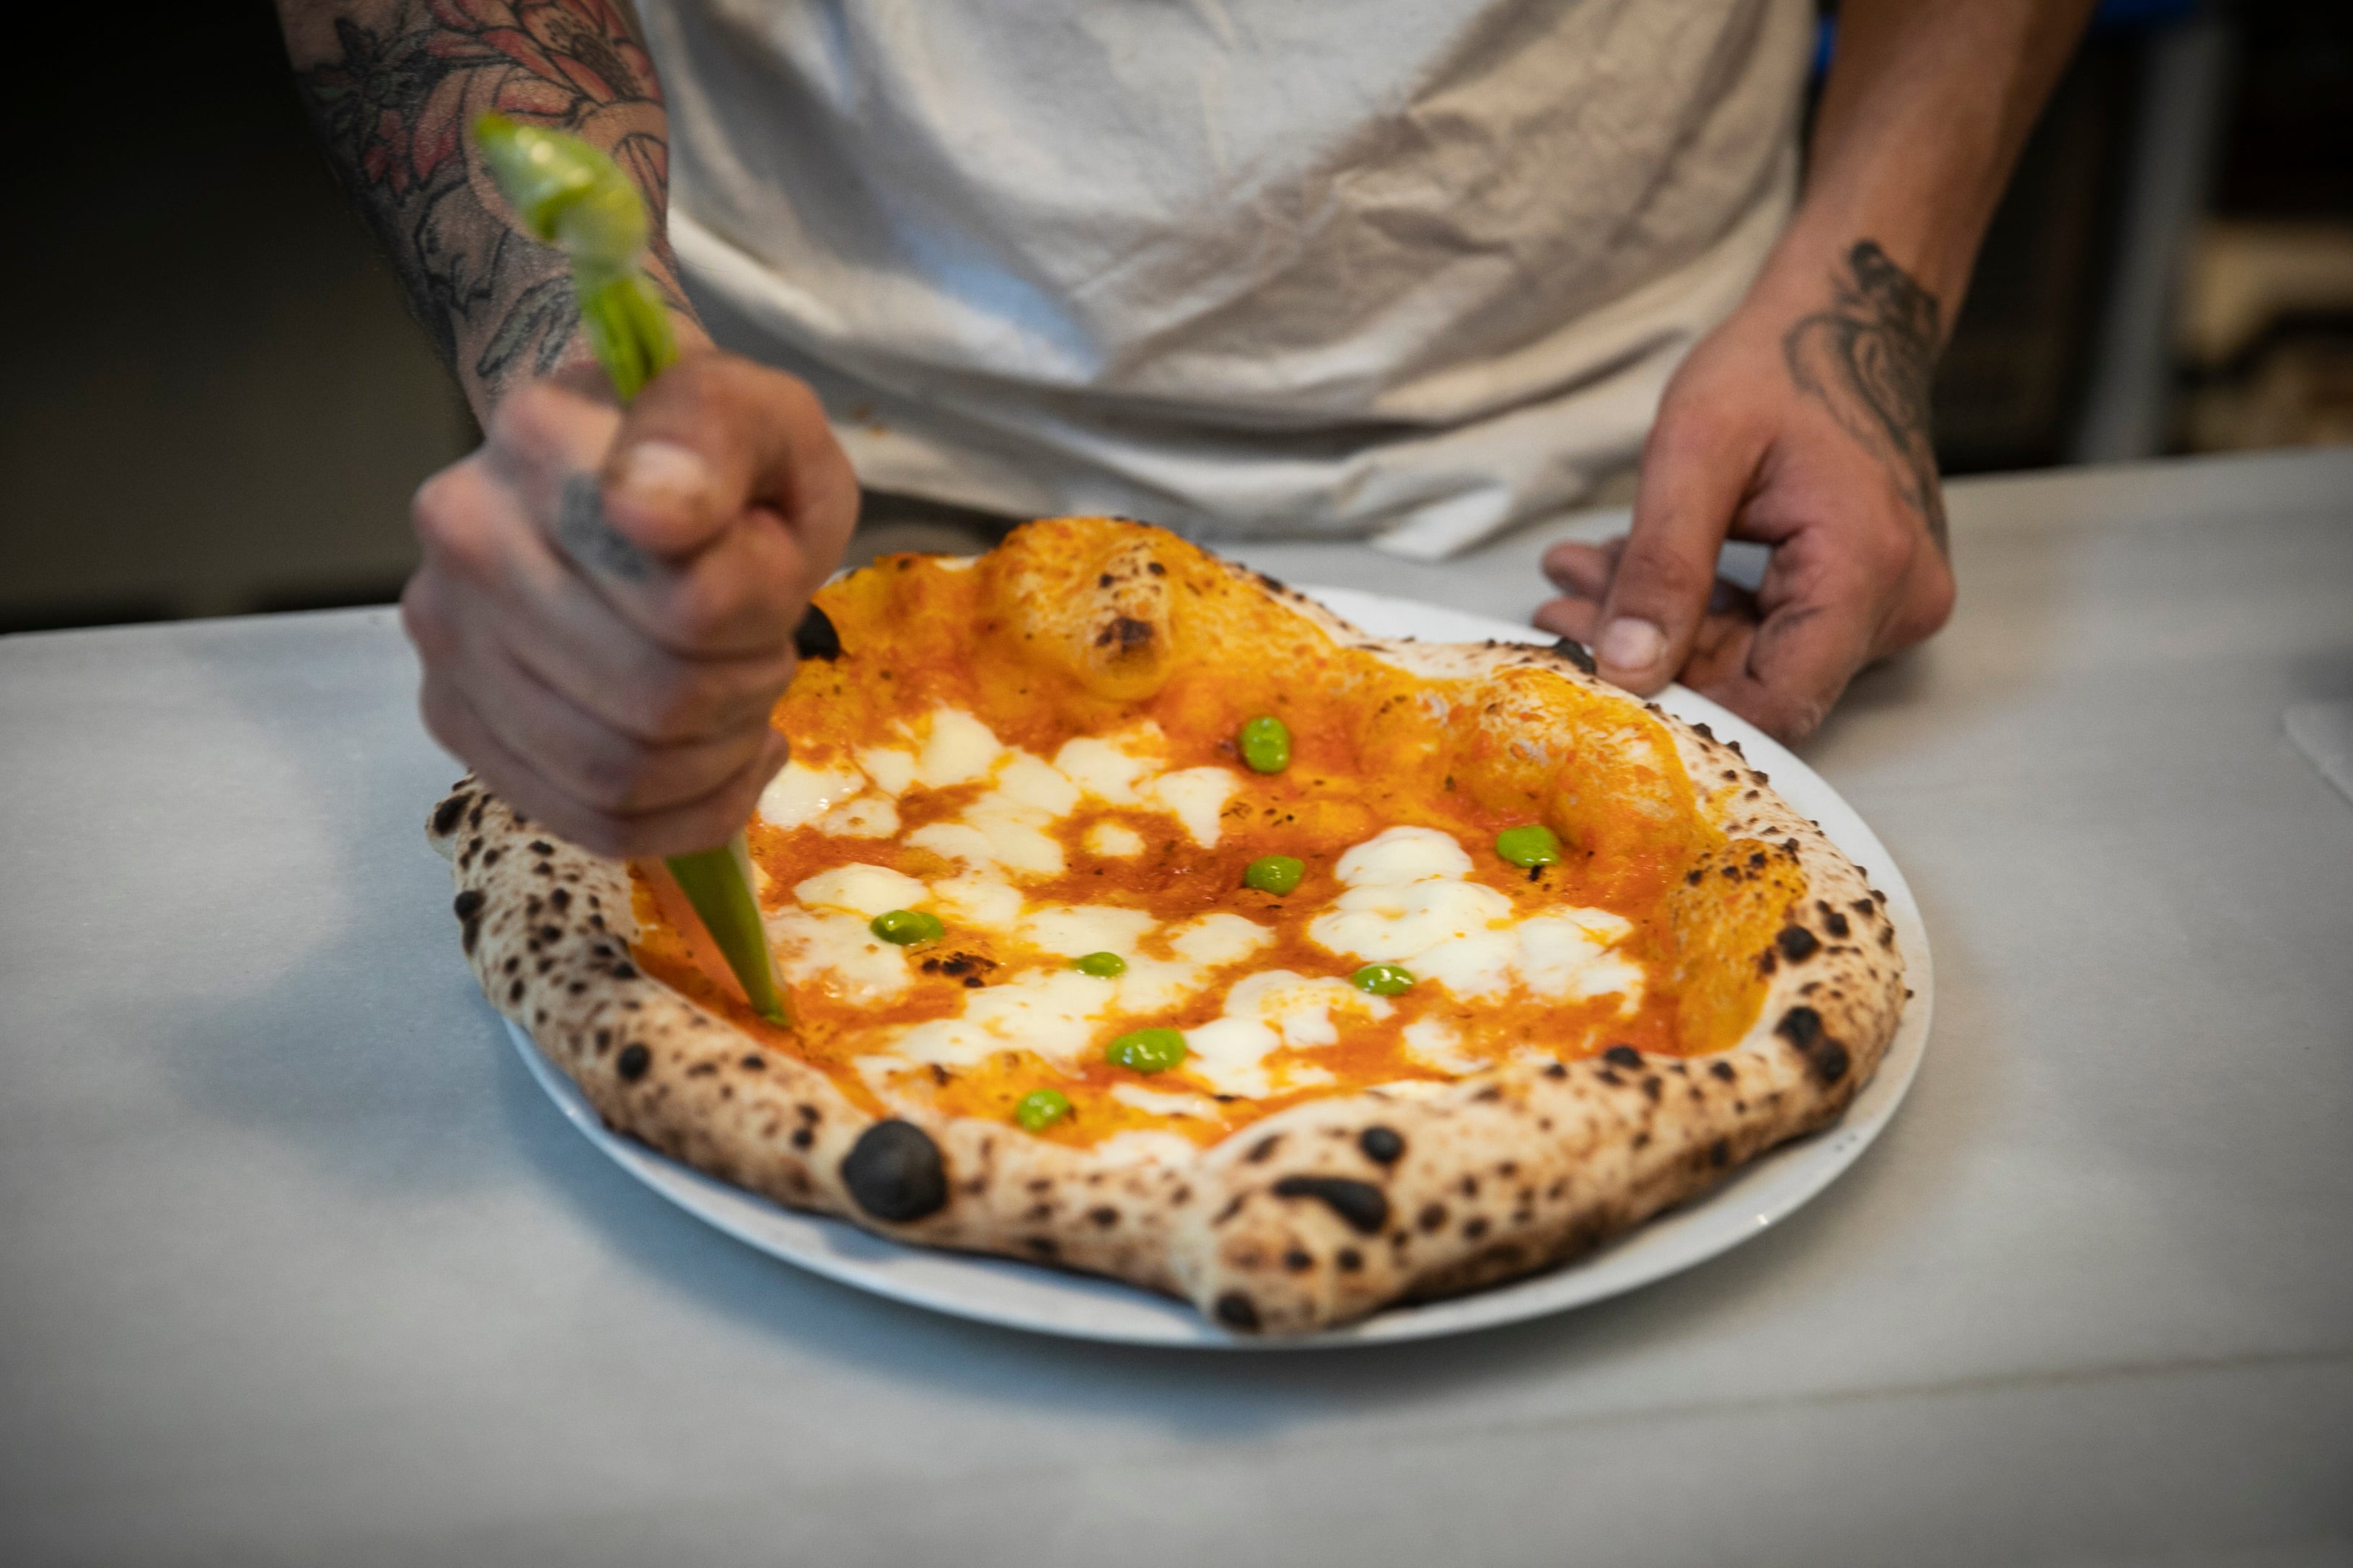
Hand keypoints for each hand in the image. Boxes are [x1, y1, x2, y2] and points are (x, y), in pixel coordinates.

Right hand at [403, 350, 857, 855]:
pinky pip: (586, 820)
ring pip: (616, 776)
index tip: (772, 565)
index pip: (690, 606)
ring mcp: (447, 634)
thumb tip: (649, 509)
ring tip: (737, 690)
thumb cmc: (717, 455)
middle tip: (764, 642)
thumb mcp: (764, 416)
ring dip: (717, 756)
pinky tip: (721, 757)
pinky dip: (684, 811)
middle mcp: (464, 535)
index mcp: (542, 443)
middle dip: (747, 689)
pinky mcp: (455, 716)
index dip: (765, 613)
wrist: (636, 472)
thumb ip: (717, 431)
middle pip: (654, 702)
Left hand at [1534, 243, 1956, 741]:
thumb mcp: (1696, 450)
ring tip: (1577, 576)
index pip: (1774, 707)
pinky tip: (1625, 570)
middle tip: (1558, 609)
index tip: (1590, 677)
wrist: (1848, 317)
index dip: (1679, 710)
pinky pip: (1767, 632)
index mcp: (1867, 571)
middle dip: (1646, 654)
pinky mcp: (1861, 597)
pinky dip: (1692, 607)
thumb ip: (1661, 565)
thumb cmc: (1778, 364)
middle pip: (1754, 684)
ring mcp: (1886, 605)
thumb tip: (1625, 671)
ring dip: (1657, 625)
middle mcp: (1896, 606)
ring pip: (1750, 660)